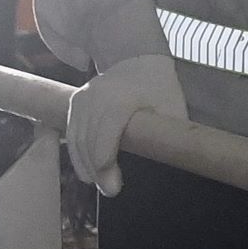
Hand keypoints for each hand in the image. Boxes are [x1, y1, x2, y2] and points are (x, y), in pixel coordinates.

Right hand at [67, 51, 189, 195]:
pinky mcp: (75, 102)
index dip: (106, 166)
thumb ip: (171, 132)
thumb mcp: (173, 106)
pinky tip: (86, 168)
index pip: (104, 139)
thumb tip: (175, 161)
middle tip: (109, 190)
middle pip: (88, 143)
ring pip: (76, 139)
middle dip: (96, 171)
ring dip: (84, 164)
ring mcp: (81, 99)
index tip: (114, 188)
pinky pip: (72, 131)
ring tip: (97, 182)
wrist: (136, 57)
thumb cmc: (159, 85)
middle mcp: (94, 99)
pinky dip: (76, 151)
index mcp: (118, 101)